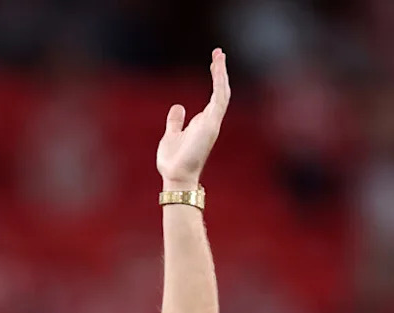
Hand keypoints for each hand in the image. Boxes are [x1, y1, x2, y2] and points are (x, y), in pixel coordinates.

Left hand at [157, 48, 230, 190]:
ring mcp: (212, 122)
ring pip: (222, 93)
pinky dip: (219, 85)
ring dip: (221, 74)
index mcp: (202, 122)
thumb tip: (178, 106)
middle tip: (219, 53)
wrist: (176, 176)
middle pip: (221, 91)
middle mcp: (210, 121)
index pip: (214, 95)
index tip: (214, 62)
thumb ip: (176, 121)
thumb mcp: (171, 135)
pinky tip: (218, 70)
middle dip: (220, 72)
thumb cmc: (174, 161)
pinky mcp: (211, 125)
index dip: (216, 78)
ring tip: (219, 56)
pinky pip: (219, 100)